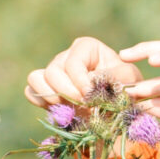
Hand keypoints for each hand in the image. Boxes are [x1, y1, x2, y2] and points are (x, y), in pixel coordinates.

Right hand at [24, 36, 141, 109]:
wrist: (119, 104)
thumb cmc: (126, 85)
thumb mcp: (129, 78)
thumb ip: (115, 76)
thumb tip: (91, 80)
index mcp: (85, 47)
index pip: (73, 63)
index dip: (80, 82)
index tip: (92, 97)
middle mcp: (66, 56)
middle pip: (53, 71)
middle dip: (67, 92)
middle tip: (84, 106)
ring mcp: (53, 71)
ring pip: (36, 79)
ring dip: (53, 97)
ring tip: (72, 108)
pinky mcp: (45, 88)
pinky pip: (30, 91)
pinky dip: (41, 103)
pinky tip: (62, 111)